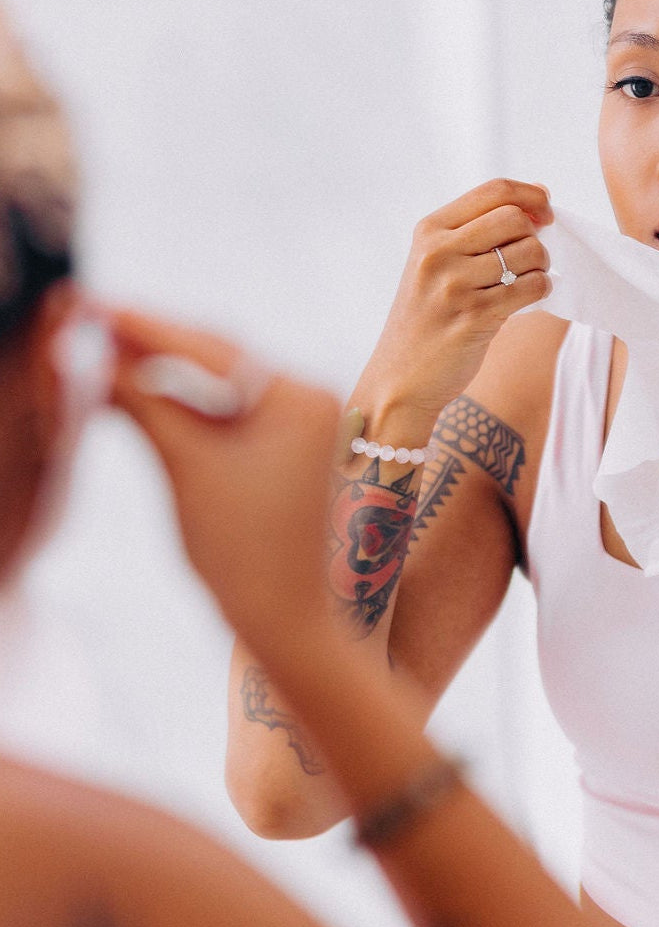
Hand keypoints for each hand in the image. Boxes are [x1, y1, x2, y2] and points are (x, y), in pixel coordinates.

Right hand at [107, 308, 343, 660]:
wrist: (283, 618)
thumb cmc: (242, 550)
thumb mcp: (186, 466)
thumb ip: (144, 403)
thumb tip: (90, 355)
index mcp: (300, 396)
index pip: (212, 348)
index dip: (146, 326)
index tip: (92, 307)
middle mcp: (308, 397)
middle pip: (215, 357)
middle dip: (149, 343)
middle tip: (84, 321)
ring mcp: (298, 420)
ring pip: (214, 383)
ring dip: (157, 372)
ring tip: (94, 352)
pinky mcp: (280, 444)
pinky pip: (222, 409)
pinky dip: (177, 402)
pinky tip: (129, 389)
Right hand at [355, 180, 552, 422]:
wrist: (401, 377)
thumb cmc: (429, 316)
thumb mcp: (439, 262)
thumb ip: (482, 227)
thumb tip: (541, 192)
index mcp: (429, 230)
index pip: (494, 191)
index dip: (531, 196)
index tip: (545, 214)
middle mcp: (437, 252)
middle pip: (514, 218)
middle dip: (537, 235)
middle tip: (533, 257)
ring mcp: (454, 285)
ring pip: (528, 252)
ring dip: (541, 266)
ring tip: (528, 279)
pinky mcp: (474, 317)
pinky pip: (531, 287)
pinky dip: (541, 290)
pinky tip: (528, 297)